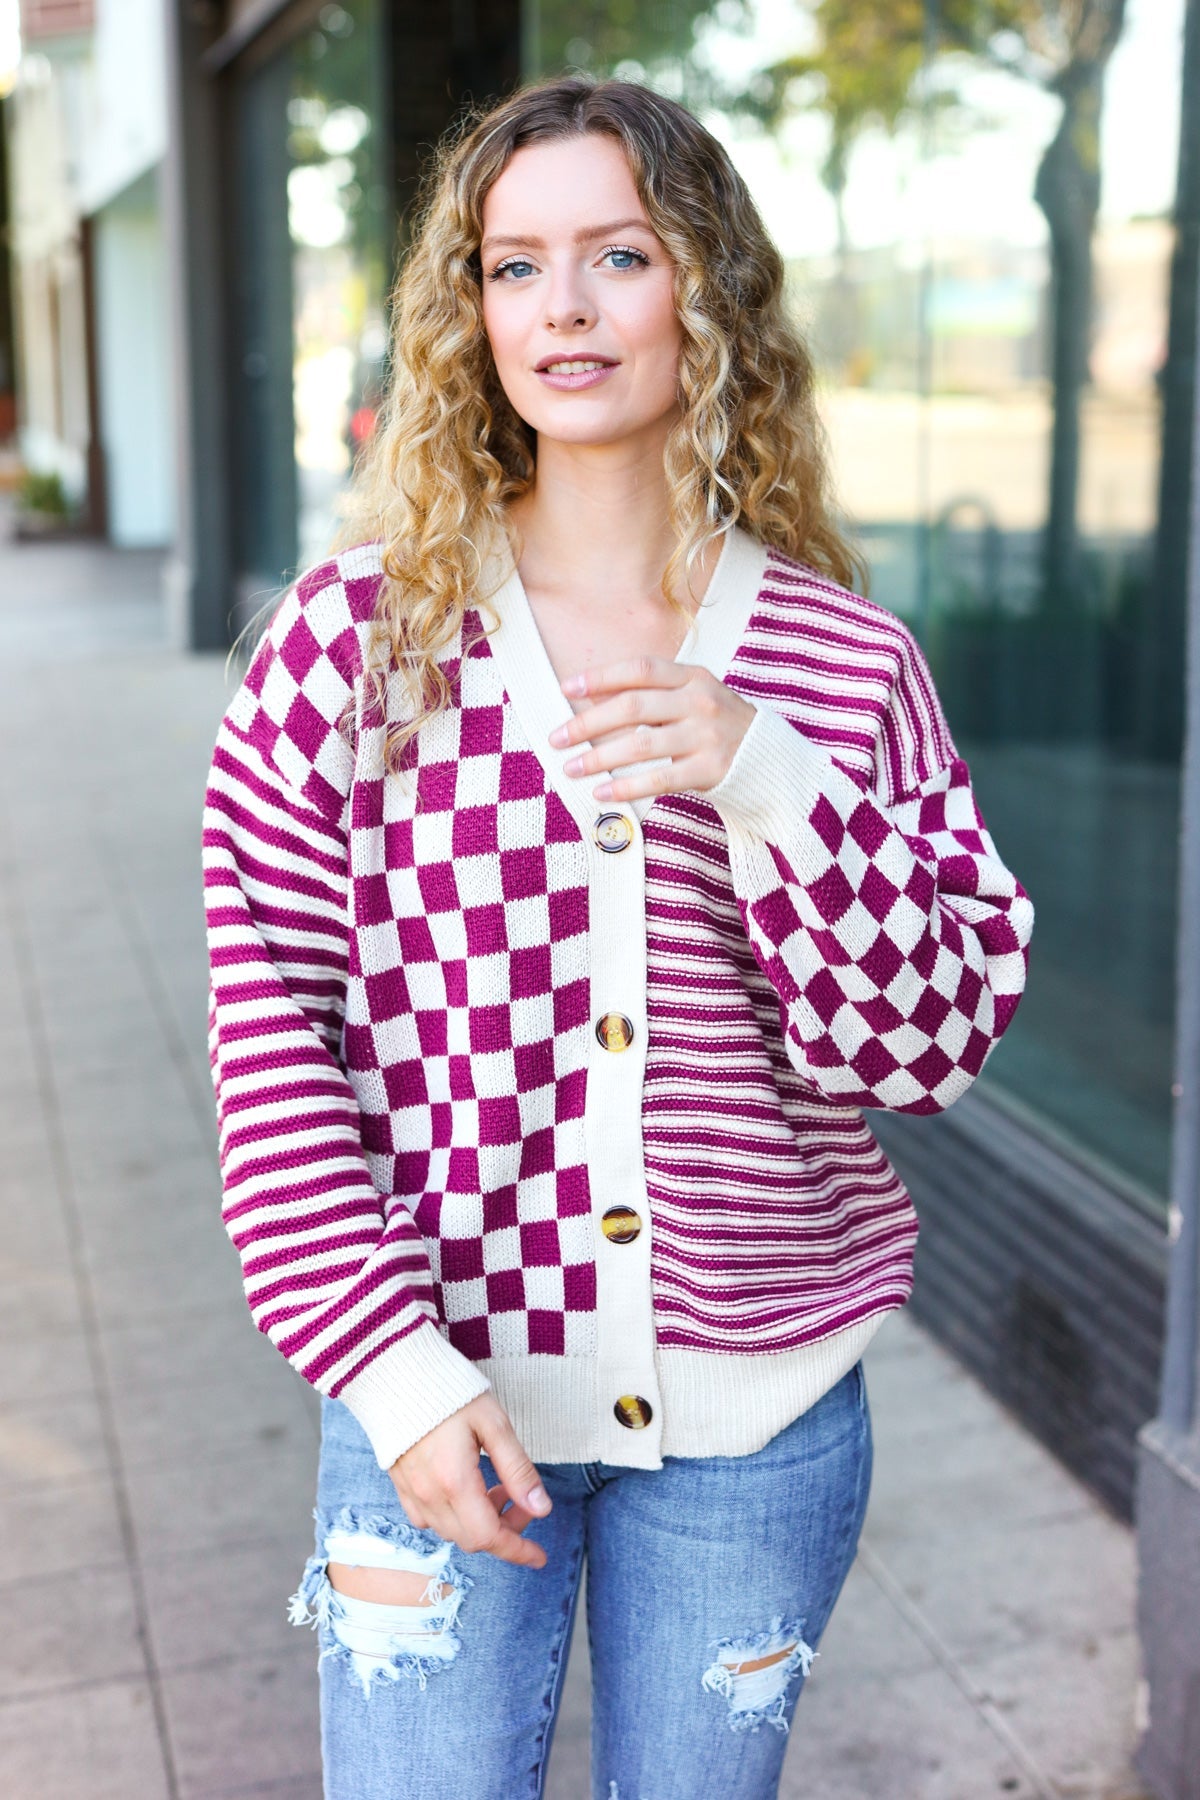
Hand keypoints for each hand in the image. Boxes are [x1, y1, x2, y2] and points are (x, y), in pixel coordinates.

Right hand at [388, 1393, 552, 1568]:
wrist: (397, 1372)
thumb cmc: (450, 1392)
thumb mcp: (494, 1424)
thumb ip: (517, 1470)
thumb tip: (541, 1508)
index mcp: (454, 1482)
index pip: (489, 1537)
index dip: (517, 1550)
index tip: (539, 1556)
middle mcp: (429, 1495)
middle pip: (472, 1539)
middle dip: (504, 1529)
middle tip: (521, 1500)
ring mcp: (411, 1492)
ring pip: (450, 1532)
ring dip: (479, 1522)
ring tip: (495, 1486)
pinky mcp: (400, 1485)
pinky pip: (427, 1519)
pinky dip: (453, 1516)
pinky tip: (465, 1489)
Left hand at [547, 655, 755, 803]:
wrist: (771, 758)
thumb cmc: (720, 726)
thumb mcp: (695, 696)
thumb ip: (654, 694)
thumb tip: (592, 699)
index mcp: (693, 677)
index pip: (640, 670)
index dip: (601, 677)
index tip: (566, 688)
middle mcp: (700, 701)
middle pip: (632, 707)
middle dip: (587, 723)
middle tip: (557, 738)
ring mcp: (707, 736)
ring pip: (640, 744)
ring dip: (599, 758)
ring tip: (571, 768)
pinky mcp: (711, 769)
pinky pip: (659, 778)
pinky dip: (626, 787)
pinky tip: (603, 793)